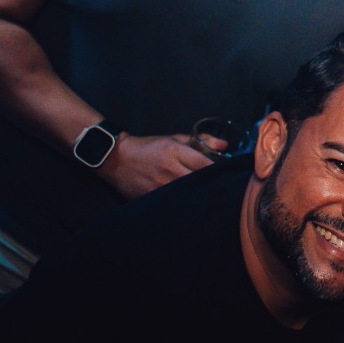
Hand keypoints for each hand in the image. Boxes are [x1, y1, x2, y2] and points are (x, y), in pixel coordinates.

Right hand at [98, 133, 214, 199]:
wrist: (117, 159)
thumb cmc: (150, 147)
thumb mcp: (175, 139)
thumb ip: (201, 141)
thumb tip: (225, 145)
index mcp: (174, 151)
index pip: (204, 164)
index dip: (218, 170)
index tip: (226, 174)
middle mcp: (168, 170)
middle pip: (198, 181)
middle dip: (211, 185)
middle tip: (221, 188)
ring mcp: (159, 186)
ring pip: (188, 195)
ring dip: (198, 196)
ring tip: (207, 196)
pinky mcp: (151, 198)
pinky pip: (173, 203)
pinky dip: (184, 203)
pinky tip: (190, 204)